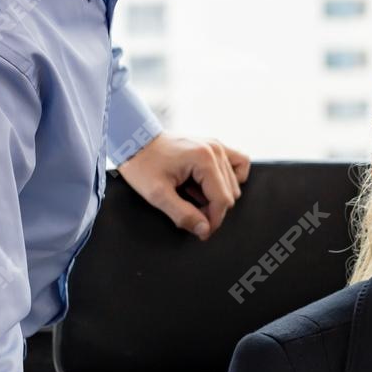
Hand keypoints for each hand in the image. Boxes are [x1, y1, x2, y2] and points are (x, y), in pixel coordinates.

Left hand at [118, 134, 250, 238]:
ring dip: (216, 196)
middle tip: (190, 212)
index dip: (213, 220)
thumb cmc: (141, 163)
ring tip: (193, 195)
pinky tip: (210, 185)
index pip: (222, 200)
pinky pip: (238, 164)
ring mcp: (217, 146)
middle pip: (230, 194)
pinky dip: (229, 179)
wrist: (133, 140)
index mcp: (204, 159)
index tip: (200, 231)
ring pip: (234, 183)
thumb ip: (183, 214)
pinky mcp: (215, 146)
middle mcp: (215, 150)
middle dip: (212, 209)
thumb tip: (204, 229)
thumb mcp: (157, 194)